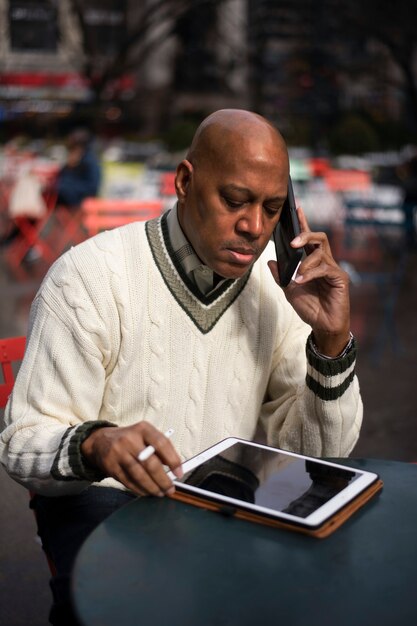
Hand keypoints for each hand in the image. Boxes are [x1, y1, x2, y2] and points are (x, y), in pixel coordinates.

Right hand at [81, 421, 182, 495]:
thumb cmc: (129, 439)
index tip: (179, 473)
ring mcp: (118, 453)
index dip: (173, 459)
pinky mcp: (110, 466)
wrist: (101, 441)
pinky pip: (128, 482)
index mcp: (142, 429)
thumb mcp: (144, 436)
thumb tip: (174, 469)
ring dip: (152, 487)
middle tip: (170, 489)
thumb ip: (158, 449)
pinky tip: (146, 492)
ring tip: (160, 493)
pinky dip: (139, 489)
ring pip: (139, 475)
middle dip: (163, 479)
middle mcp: (129, 439)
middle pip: (150, 463)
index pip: (161, 443)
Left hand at [268, 206, 350, 356]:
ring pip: (321, 252)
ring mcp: (334, 269)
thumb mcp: (289, 291)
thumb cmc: (310, 308)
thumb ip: (281, 276)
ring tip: (297, 276)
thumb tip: (269, 261)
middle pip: (319, 238)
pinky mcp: (340, 278)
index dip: (303, 223)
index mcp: (313, 262)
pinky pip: (325, 268)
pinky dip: (310, 273)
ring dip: (306, 262)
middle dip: (306, 235)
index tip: (296, 208)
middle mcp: (325, 262)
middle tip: (293, 241)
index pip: (309, 238)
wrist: (323, 326)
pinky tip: (301, 281)